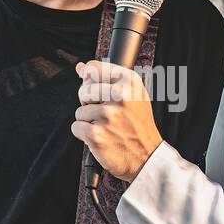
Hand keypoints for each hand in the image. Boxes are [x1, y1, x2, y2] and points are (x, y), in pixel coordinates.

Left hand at [71, 60, 162, 181]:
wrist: (147, 156)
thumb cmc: (137, 124)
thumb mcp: (131, 95)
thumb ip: (104, 78)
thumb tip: (79, 67)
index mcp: (129, 80)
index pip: (93, 68)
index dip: (92, 82)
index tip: (102, 94)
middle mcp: (120, 95)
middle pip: (83, 90)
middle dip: (89, 104)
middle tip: (107, 115)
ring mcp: (108, 115)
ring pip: (79, 111)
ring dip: (89, 122)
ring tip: (108, 128)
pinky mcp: (96, 134)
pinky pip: (76, 127)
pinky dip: (85, 135)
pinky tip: (102, 138)